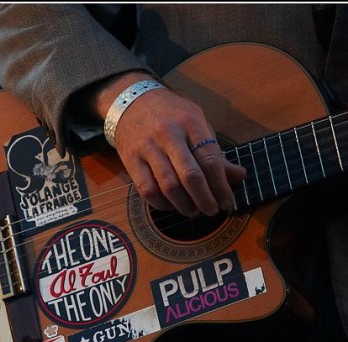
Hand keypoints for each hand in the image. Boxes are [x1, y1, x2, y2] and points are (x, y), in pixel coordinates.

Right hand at [91, 72, 246, 216]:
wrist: (130, 102)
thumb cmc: (170, 115)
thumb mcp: (196, 122)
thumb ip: (215, 151)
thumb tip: (238, 176)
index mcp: (190, 123)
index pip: (210, 160)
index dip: (221, 186)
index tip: (227, 202)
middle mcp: (168, 135)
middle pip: (190, 176)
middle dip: (205, 199)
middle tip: (212, 211)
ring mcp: (147, 148)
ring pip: (168, 187)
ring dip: (184, 205)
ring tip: (194, 211)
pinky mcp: (131, 160)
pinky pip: (147, 190)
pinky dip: (161, 204)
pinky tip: (171, 205)